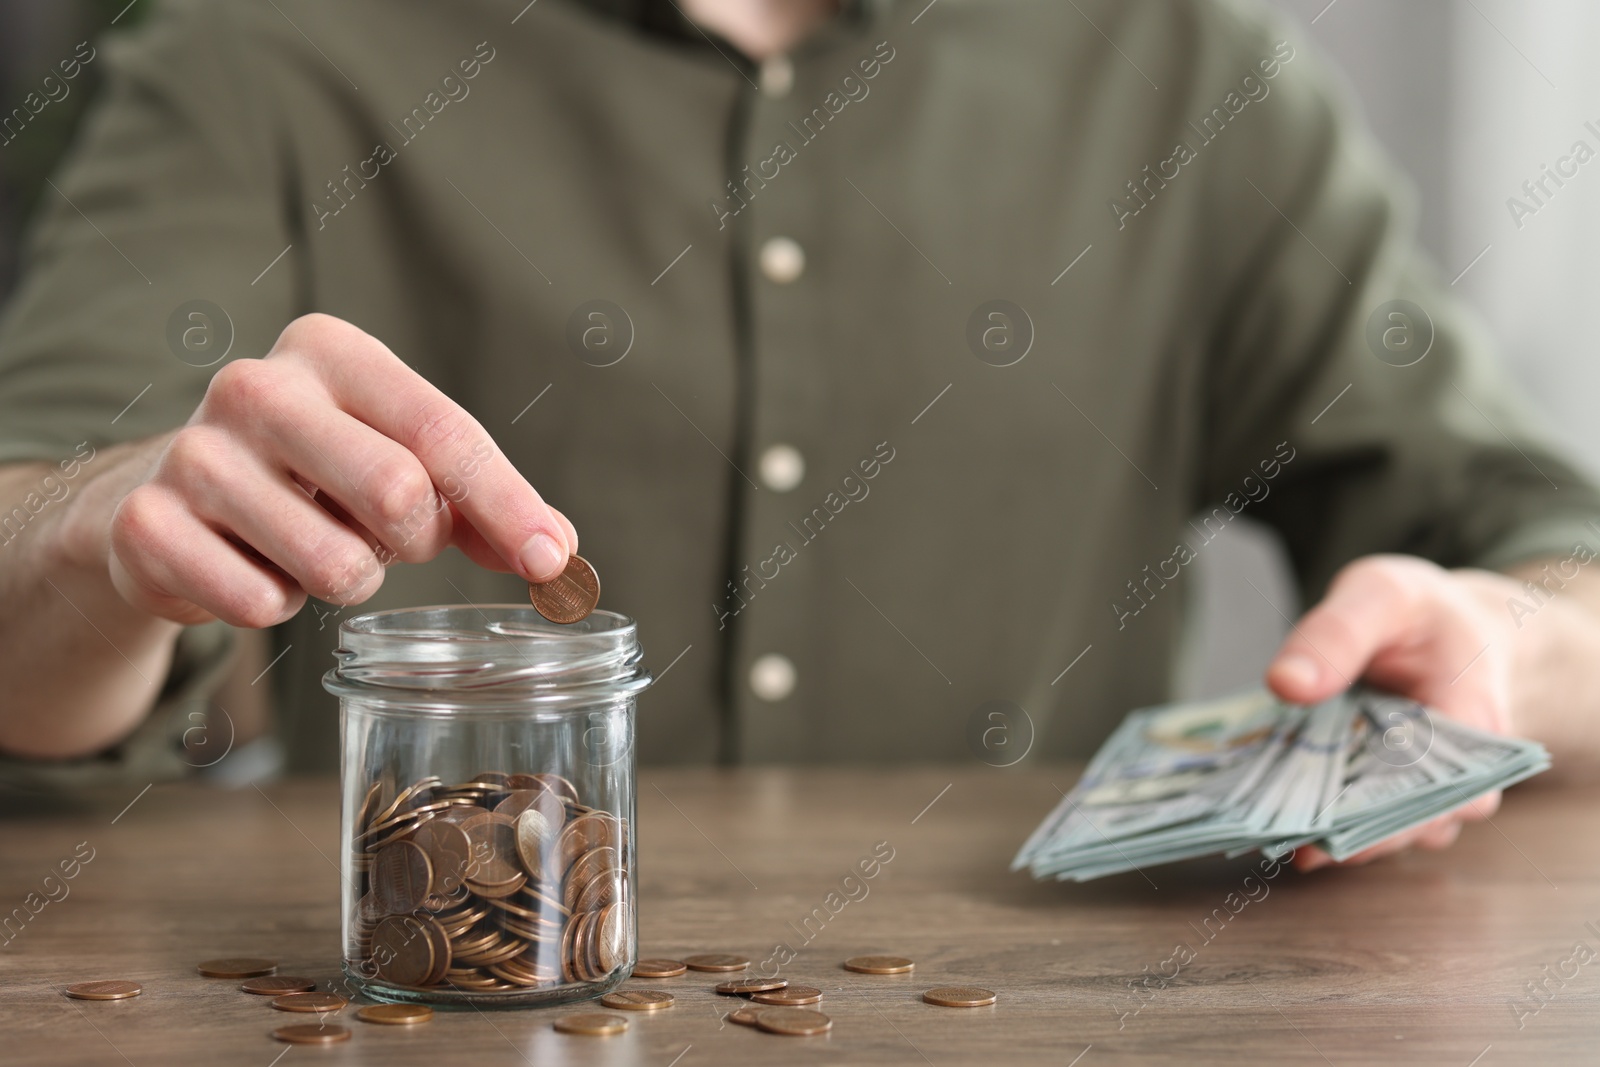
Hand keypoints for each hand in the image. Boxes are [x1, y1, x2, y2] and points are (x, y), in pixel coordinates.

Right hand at [107, 314, 576, 626]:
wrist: (167, 499)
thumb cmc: (311, 476)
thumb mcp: (398, 463)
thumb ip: (480, 504)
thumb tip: (557, 554)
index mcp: (331, 351)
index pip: (442, 431)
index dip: (507, 503)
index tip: (548, 561)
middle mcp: (257, 388)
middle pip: (397, 491)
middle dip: (415, 542)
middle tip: (390, 541)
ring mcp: (195, 454)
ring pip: (335, 564)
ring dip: (346, 579)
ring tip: (312, 548)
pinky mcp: (147, 526)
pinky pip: (260, 605)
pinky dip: (277, 606)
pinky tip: (254, 568)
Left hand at [1264, 554, 1513, 870]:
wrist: (1450, 629)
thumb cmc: (1421, 613)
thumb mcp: (1381, 595)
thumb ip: (1337, 633)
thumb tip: (1285, 683)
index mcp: (1475, 725)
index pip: (1443, 791)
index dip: (1383, 810)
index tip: (1322, 813)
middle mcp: (1462, 775)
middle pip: (1407, 826)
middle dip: (1343, 830)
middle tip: (1277, 827)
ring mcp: (1429, 794)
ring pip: (1382, 834)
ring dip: (1328, 832)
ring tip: (1268, 824)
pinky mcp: (1394, 797)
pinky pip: (1361, 824)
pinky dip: (1320, 821)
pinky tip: (1275, 818)